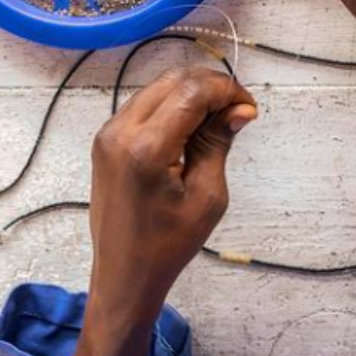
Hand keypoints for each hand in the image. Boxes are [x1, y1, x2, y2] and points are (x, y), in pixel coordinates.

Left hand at [71, 68, 256, 355]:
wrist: (123, 275)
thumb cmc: (169, 244)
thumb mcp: (207, 195)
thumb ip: (218, 142)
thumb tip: (241, 108)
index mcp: (146, 148)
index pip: (192, 92)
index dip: (226, 91)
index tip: (248, 110)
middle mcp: (120, 131)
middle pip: (174, 80)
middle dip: (212, 86)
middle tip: (237, 110)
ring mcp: (109, 132)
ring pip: (159, 86)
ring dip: (193, 92)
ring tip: (218, 118)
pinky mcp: (106, 138)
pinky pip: (145, 103)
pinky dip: (174, 103)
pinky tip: (193, 126)